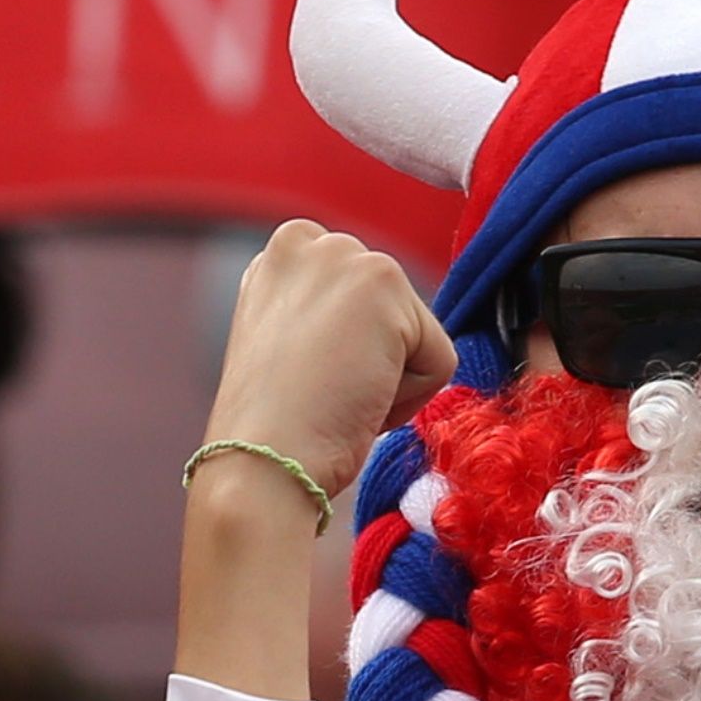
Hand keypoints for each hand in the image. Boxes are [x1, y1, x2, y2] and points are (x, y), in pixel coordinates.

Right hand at [203, 222, 455, 509]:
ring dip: (390, 380)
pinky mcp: (384, 282)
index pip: (362, 303)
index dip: (347, 355)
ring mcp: (346, 256)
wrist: (261, 458)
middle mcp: (311, 242)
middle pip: (392, 316)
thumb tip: (376, 334)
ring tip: (336, 395)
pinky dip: (410, 396)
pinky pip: (439, 359)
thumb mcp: (288, 346)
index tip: (308, 379)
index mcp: (281, 257)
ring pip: (416, 336)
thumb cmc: (272, 428)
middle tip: (323, 390)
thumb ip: (326, 317)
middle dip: (371, 361)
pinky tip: (357, 399)